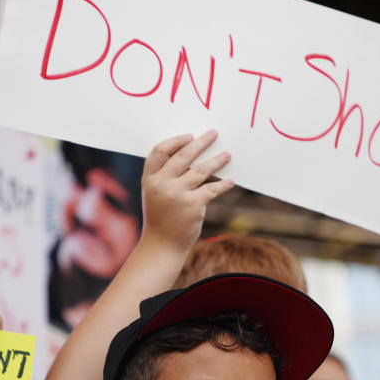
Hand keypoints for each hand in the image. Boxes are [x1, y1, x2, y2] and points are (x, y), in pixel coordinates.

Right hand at [140, 130, 234, 252]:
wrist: (162, 246)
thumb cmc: (161, 218)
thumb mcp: (155, 194)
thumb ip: (165, 176)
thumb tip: (190, 155)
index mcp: (149, 179)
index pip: (159, 151)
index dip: (176, 141)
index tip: (190, 136)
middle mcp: (161, 184)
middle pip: (183, 156)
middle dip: (201, 143)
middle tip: (214, 134)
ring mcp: (177, 194)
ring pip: (200, 170)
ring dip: (217, 161)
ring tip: (228, 154)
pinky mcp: (192, 205)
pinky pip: (211, 189)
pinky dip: (223, 185)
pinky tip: (230, 181)